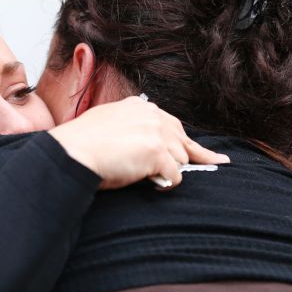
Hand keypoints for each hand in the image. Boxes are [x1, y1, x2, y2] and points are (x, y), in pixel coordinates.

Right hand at [49, 96, 229, 189]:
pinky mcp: (157, 152)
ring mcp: (155, 132)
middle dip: (197, 155)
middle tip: (220, 162)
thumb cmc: (81, 147)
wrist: (70, 154)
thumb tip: (140, 146)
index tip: (204, 150)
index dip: (184, 140)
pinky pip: (174, 176)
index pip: (171, 124)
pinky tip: (151, 184)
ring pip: (179, 160)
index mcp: (138, 107)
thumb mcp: (106, 126)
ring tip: (144, 176)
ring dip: (166, 172)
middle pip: (182, 141)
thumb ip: (128, 129)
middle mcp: (150, 114)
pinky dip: (164, 184)